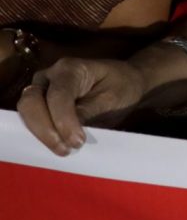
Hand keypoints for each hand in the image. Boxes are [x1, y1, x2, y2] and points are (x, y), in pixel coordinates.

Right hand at [15, 58, 151, 155]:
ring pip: (27, 111)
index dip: (63, 121)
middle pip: (31, 102)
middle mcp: (49, 76)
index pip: (58, 95)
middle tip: (65, 150)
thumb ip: (89, 112)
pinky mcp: (40, 102)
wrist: (126, 81)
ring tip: (62, 150)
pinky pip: (31, 118)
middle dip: (44, 129)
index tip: (77, 142)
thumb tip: (67, 132)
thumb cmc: (122, 86)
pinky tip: (55, 146)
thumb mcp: (112, 99)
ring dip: (40, 133)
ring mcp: (41, 88)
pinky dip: (40, 133)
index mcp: (70, 68)